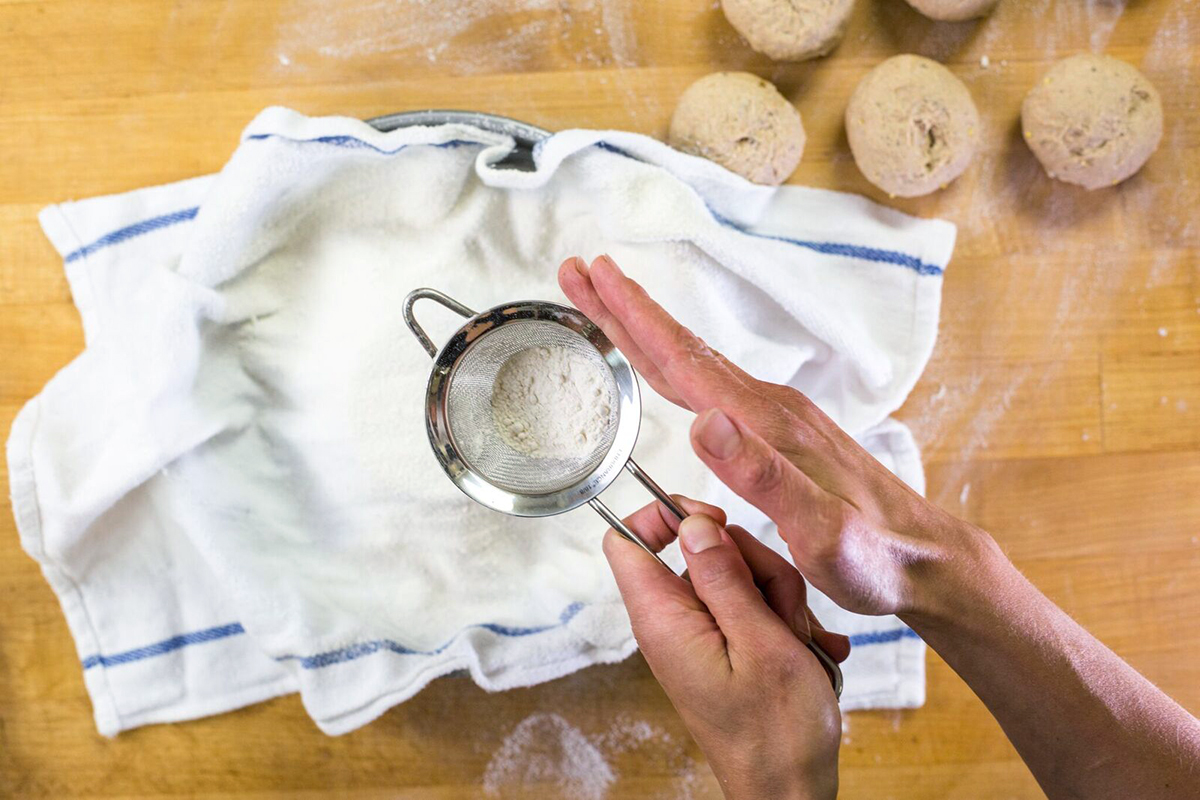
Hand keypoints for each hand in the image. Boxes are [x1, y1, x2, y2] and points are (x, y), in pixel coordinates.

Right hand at [560, 254, 992, 618]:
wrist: (927, 562)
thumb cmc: (876, 558)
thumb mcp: (821, 531)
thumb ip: (763, 477)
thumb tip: (704, 421)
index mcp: (768, 424)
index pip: (685, 361)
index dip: (635, 319)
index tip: (595, 276)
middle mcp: (769, 407)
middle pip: (681, 349)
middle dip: (625, 309)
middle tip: (578, 272)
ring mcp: (776, 418)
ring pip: (694, 365)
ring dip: (645, 333)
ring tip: (607, 308)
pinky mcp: (780, 435)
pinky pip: (712, 387)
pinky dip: (675, 365)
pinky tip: (668, 370)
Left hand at [609, 495, 846, 799]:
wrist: (792, 790)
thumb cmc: (777, 732)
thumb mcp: (761, 643)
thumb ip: (725, 578)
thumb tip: (694, 523)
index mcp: (663, 620)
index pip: (626, 539)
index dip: (666, 515)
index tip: (716, 521)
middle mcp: (673, 622)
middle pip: (700, 550)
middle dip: (752, 564)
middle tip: (781, 607)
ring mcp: (701, 633)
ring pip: (736, 574)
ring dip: (778, 595)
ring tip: (797, 639)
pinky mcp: (726, 644)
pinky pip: (752, 604)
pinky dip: (784, 619)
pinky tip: (807, 649)